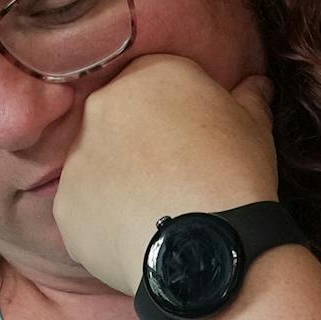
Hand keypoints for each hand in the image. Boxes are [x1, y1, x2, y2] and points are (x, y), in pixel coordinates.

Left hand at [50, 55, 278, 293]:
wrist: (204, 244)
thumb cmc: (235, 175)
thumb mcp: (255, 127)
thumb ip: (248, 98)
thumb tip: (256, 86)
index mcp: (149, 75)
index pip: (154, 80)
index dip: (173, 109)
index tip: (189, 136)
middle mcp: (102, 108)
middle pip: (115, 118)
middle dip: (136, 140)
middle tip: (168, 173)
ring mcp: (76, 158)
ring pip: (95, 164)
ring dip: (116, 179)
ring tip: (152, 209)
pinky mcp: (64, 205)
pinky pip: (82, 208)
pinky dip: (103, 219)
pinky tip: (133, 235)